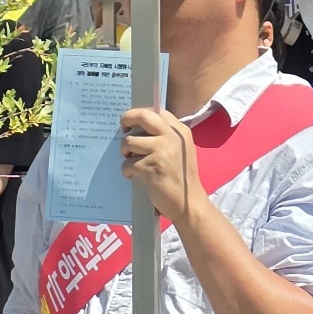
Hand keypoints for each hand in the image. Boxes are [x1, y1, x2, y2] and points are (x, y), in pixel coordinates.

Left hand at [121, 107, 203, 223]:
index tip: (130, 122)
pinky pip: (128, 163)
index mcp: (180, 131)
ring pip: (130, 141)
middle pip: (143, 117)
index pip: (156, 111)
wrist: (189, 202)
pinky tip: (133, 175)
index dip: (139, 114)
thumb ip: (165, 135)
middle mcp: (172, 137)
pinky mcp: (152, 167)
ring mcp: (163, 151)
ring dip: (125, 152)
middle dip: (128, 119)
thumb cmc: (181, 176)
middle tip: (123, 129)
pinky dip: (127, 170)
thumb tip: (138, 125)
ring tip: (130, 160)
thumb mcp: (180, 149)